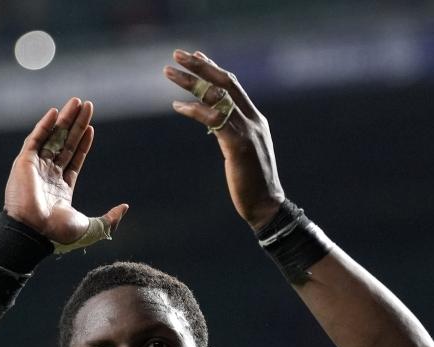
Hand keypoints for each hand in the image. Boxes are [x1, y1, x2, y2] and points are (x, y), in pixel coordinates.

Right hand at [4, 97, 128, 246]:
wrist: (34, 231)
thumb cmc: (58, 233)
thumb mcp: (91, 227)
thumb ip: (109, 218)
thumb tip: (124, 207)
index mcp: (61, 189)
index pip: (74, 159)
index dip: (83, 144)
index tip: (91, 128)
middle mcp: (47, 176)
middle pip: (65, 143)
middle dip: (77, 125)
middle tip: (88, 106)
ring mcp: (35, 167)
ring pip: (52, 137)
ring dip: (64, 119)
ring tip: (77, 102)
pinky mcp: (24, 162)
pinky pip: (35, 139)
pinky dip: (44, 125)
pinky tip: (56, 111)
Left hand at [165, 50, 284, 230]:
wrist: (266, 205)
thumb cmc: (252, 182)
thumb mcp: (244, 151)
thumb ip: (232, 133)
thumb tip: (215, 123)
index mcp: (256, 119)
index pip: (234, 85)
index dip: (214, 69)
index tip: (196, 55)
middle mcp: (253, 120)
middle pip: (225, 82)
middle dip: (200, 65)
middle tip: (177, 54)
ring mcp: (247, 131)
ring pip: (217, 96)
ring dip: (190, 82)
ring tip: (168, 72)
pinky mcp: (238, 145)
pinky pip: (214, 120)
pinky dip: (194, 110)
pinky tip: (177, 106)